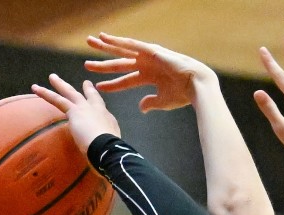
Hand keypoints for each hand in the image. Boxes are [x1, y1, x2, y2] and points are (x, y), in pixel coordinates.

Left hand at [31, 73, 120, 153]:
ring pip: (70, 93)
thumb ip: (101, 139)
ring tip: (52, 77)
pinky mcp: (73, 111)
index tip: (93, 90)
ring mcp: (84, 109)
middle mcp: (97, 110)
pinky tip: (35, 88)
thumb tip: (95, 145)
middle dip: (87, 89)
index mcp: (106, 117)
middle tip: (85, 82)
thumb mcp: (110, 143)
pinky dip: (45, 93)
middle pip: (89, 96)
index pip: (101, 106)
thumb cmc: (110, 150)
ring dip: (60, 84)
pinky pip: (57, 100)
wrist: (106, 148)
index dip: (97, 98)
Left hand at [83, 32, 216, 111]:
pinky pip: (131, 44)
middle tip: (86, 63)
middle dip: (103, 63)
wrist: (196, 86)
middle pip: (119, 64)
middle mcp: (146, 65)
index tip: (98, 86)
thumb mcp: (162, 101)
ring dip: (105, 47)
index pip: (125, 80)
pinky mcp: (151, 50)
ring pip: (121, 51)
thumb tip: (141, 107)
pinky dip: (118, 41)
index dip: (111, 84)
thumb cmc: (183, 95)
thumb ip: (150, 102)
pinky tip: (106, 37)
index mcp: (149, 77)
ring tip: (90, 42)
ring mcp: (148, 57)